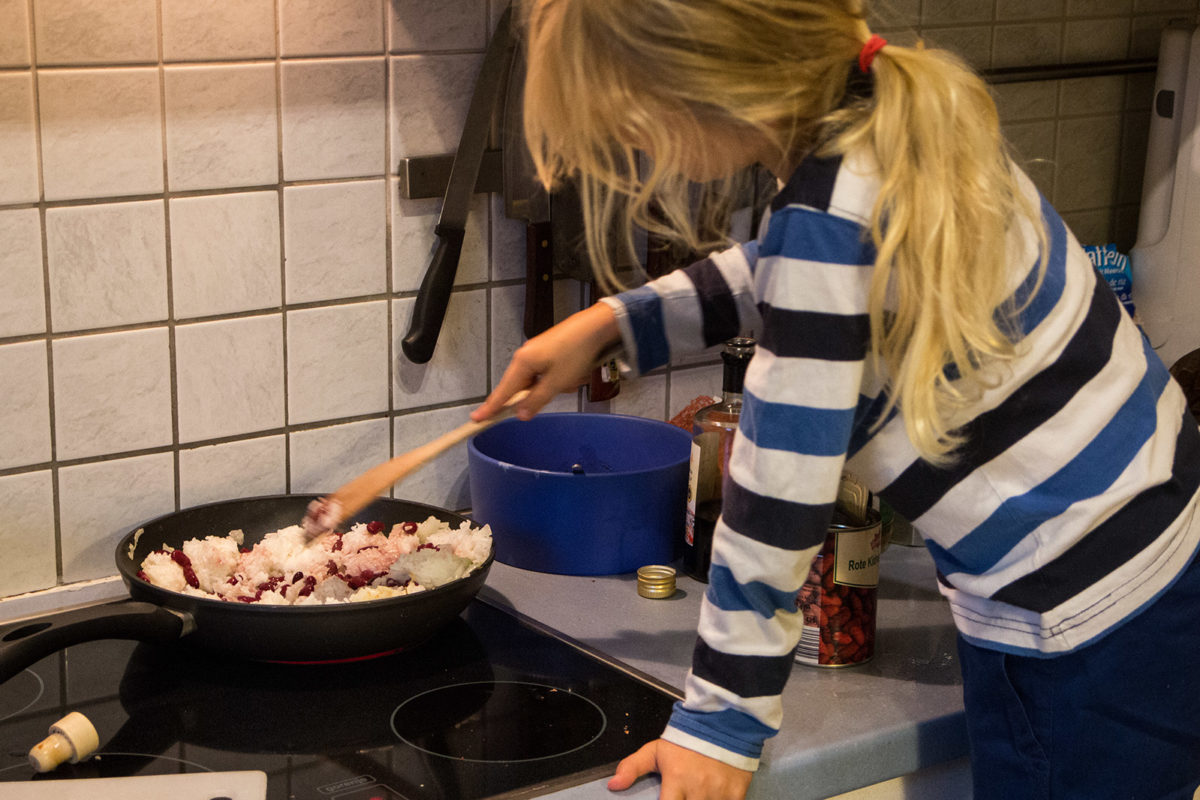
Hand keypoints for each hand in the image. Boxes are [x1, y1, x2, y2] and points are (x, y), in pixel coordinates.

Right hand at [471, 302, 619, 421]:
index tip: (477, 419)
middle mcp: (525, 355)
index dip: (491, 408)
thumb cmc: (575, 354)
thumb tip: (519, 415)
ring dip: (553, 387)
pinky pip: (547, 373)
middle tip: (553, 393)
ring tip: (573, 379)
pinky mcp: (548, 350)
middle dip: (537, 395)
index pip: (503, 392)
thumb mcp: (556, 382)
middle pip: (519, 386)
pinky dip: (559, 378)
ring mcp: (536, 351)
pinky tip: (575, 374)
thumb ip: (536, 400)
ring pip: (537, 381)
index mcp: (522, 362)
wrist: (596, 327)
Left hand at [607, 739, 753, 798]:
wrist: (722, 722)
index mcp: (676, 779)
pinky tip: (712, 799)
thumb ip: (632, 767)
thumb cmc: (685, 741)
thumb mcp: (656, 751)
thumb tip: (612, 785)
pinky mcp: (737, 793)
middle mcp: (698, 789)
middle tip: (682, 798)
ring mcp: (719, 793)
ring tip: (695, 797)